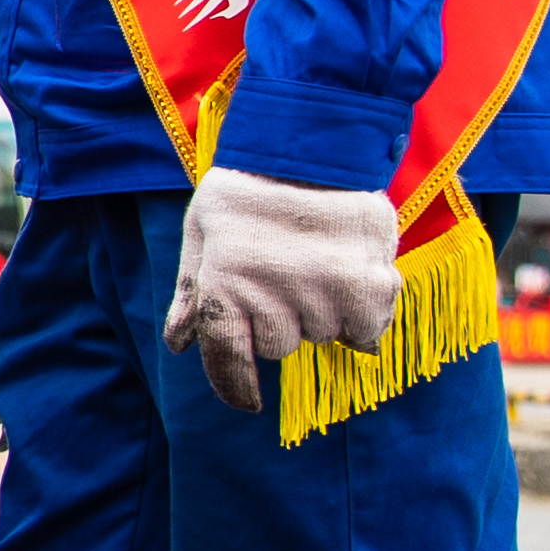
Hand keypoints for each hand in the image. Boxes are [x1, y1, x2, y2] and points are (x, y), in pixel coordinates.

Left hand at [161, 164, 404, 412]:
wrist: (316, 146)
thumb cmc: (248, 192)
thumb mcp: (203, 234)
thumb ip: (192, 293)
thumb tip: (178, 345)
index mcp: (224, 287)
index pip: (228, 360)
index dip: (235, 387)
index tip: (246, 403)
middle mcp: (274, 299)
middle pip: (280, 345)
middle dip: (280, 319)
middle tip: (284, 272)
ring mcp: (325, 297)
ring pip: (324, 334)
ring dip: (321, 311)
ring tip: (316, 262)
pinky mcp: (371, 291)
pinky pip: (366, 331)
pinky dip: (361, 314)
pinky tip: (350, 275)